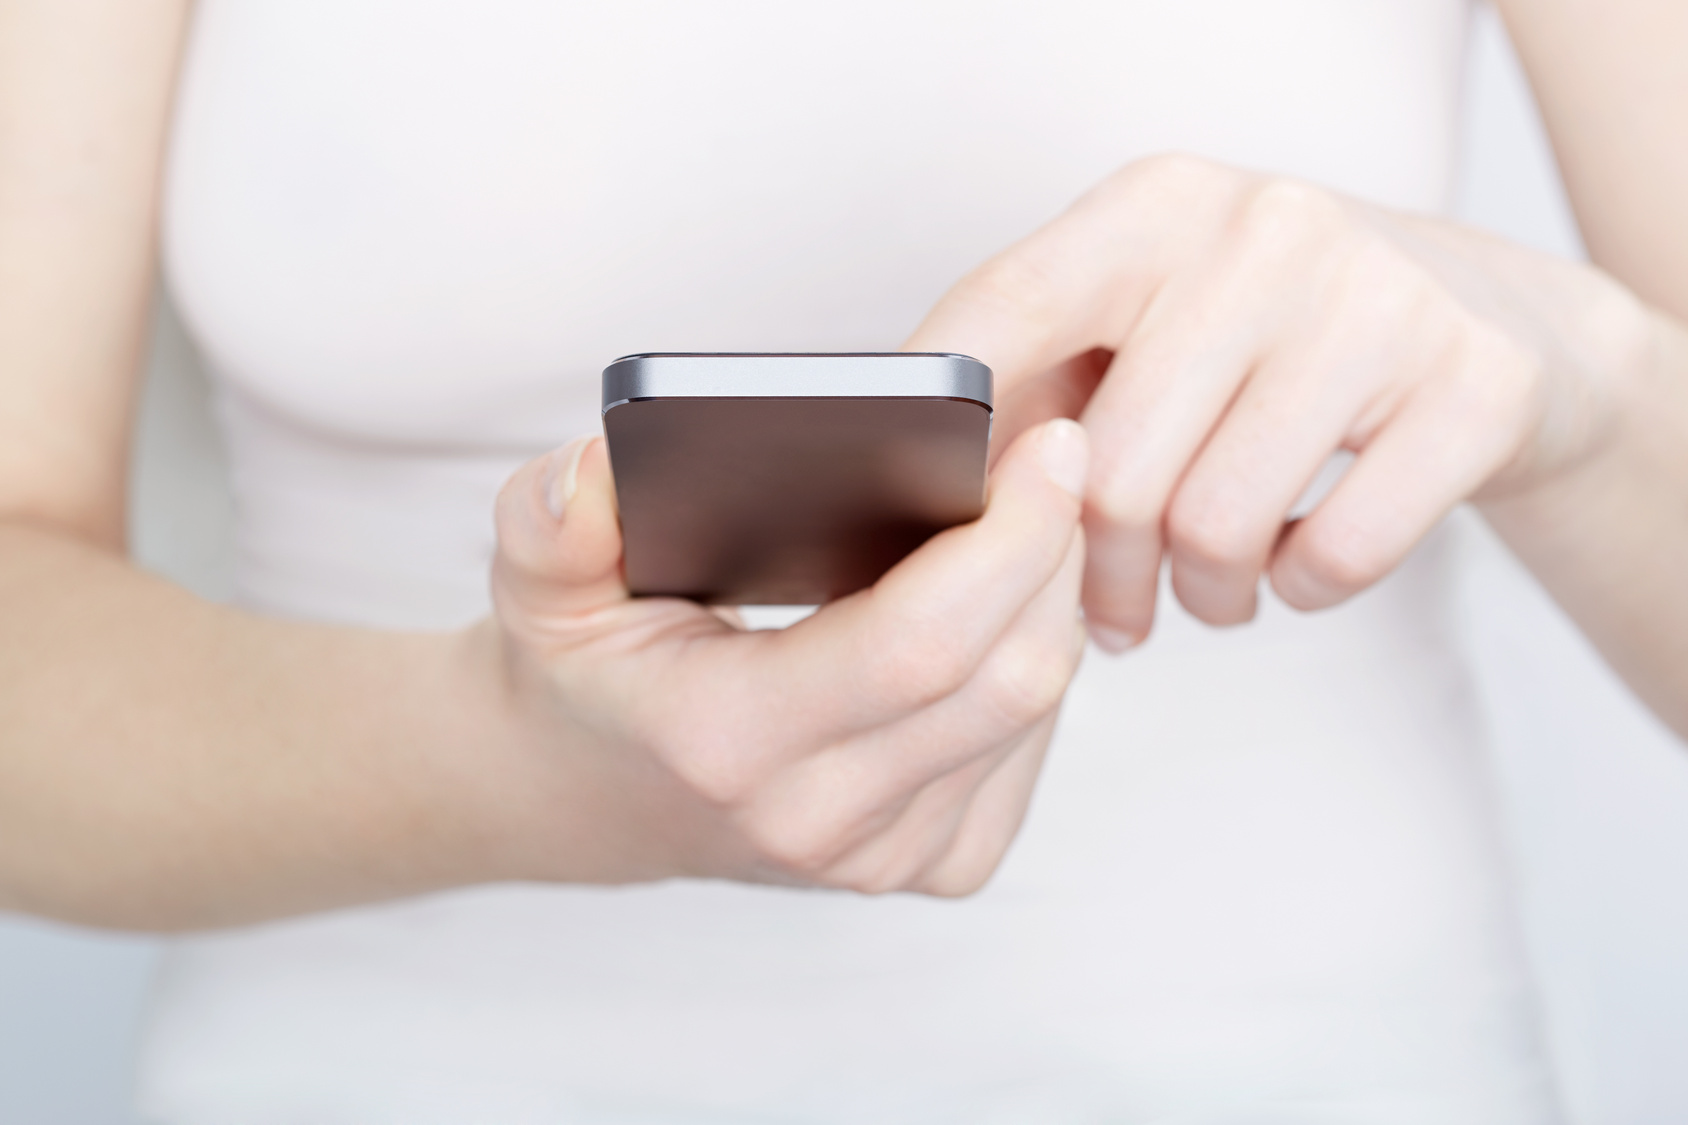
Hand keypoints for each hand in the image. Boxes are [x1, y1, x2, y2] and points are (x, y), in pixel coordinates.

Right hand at [484, 419, 1087, 894]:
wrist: (584, 795)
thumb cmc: (579, 674)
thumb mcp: (539, 583)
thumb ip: (551, 518)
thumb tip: (601, 464)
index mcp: (730, 742)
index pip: (917, 645)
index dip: (1006, 539)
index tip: (1050, 442)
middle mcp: (820, 821)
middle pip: (1009, 676)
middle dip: (1054, 549)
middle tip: (1053, 450)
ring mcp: (883, 858)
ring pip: (1035, 711)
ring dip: (1055, 599)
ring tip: (1032, 509)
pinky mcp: (929, 866)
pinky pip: (1029, 752)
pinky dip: (1037, 662)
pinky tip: (1005, 603)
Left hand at [906, 154, 1653, 649]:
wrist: (1490, 318)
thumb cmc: (1271, 343)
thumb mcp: (1155, 321)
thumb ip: (1042, 384)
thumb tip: (922, 500)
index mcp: (1157, 206)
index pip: (1011, 306)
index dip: (947, 418)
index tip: (905, 502)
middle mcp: (1266, 228)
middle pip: (1111, 467)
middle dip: (1097, 574)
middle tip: (1109, 611)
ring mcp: (1380, 298)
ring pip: (1216, 524)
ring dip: (1200, 594)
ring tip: (1205, 589)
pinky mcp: (1478, 382)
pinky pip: (1338, 555)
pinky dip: (1303, 589)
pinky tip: (1296, 562)